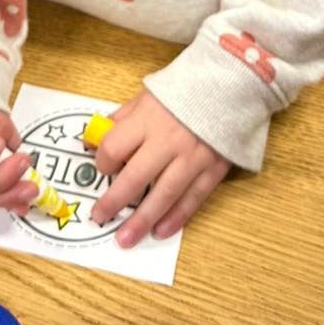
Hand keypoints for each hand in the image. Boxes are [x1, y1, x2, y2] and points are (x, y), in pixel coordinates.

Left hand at [90, 90, 229, 247]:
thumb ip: (121, 119)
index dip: (102, 162)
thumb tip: (94, 141)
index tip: (102, 168)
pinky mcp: (213, 168)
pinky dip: (177, 217)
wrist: (229, 85)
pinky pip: (193, 198)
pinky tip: (161, 231)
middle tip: (99, 217)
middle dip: (114, 201)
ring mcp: (193, 157)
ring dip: (142, 220)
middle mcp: (168, 141)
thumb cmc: (183, 90)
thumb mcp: (146, 96)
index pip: (115, 148)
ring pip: (164, 194)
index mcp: (148, 119)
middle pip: (135, 178)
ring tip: (126, 239)